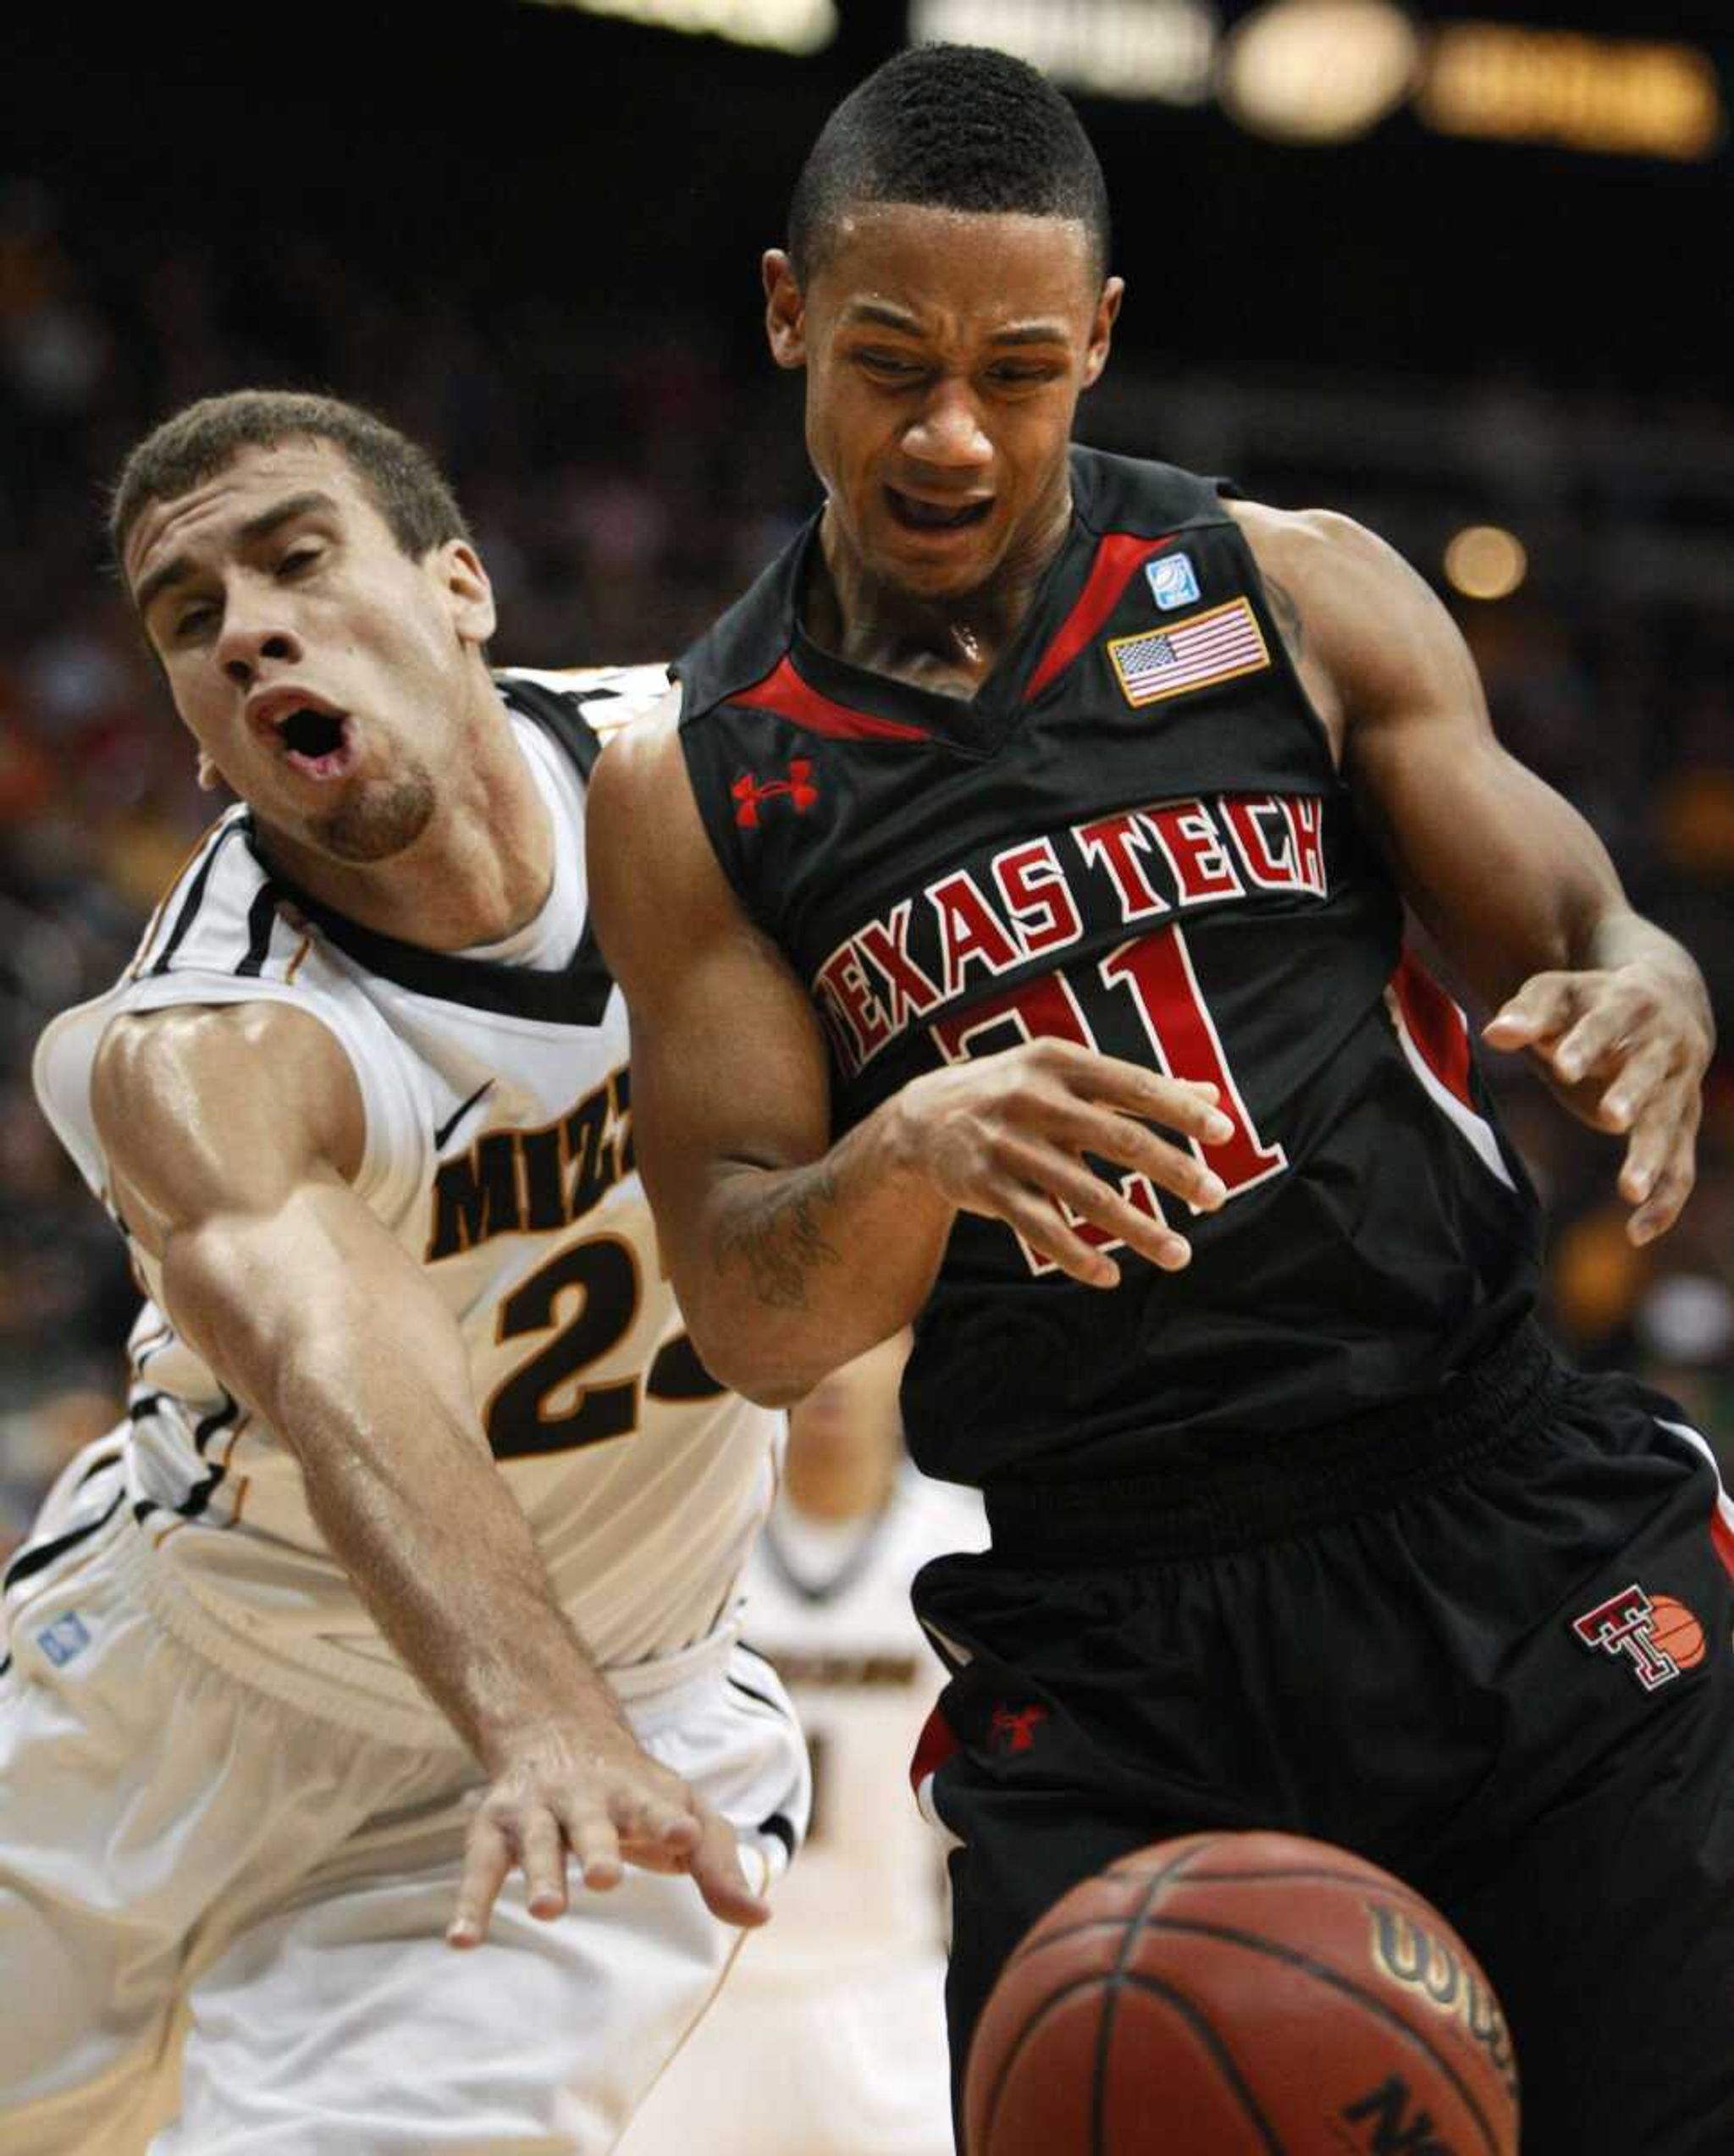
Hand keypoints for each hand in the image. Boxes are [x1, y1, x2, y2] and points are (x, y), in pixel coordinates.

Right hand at [446, 1719, 770, 1947]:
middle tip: (607, 1877)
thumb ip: (718, 1868)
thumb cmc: (637, 1795)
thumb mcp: (685, 1817)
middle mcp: (585, 1799)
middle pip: (592, 1824)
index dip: (670, 1820)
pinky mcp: (495, 1830)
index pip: (657, 1807)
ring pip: (538, 1842)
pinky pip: (479, 1869)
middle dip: (597, 1848)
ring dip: (542, 1873)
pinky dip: (469, 1904)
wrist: (559, 1732)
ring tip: (548, 1910)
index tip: (684, 1832)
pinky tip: (461, 1942)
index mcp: (637, 1794)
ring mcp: (538, 1811)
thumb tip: (760, 1918)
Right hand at [893, 1038, 1236, 1287]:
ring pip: (1084, 1194)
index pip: (1132, 1085)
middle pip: (1117, 1138)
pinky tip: (1110, 1275)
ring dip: (1137, 1228)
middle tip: (1217, 1198)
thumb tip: (1213, 1095)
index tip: (1226, 1134)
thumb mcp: (1066, 1074)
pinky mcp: (985, 1186)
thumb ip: (1135, 1088)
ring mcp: (1006, 1144)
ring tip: (1180, 1254)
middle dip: (1172, 1170)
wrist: (923, 1119)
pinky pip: (1039, 1227)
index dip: (1180, 1110)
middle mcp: (1032, 1098)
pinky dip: (1076, 1254)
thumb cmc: (1017, 1092)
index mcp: (1059, 1062)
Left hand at [1483, 964, 1710, 1244]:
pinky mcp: (1682, 1123)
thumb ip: (1527, 1014)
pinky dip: (1665, 1201)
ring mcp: (1679, 1087)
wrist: (1667, 999)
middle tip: (1610, 1118)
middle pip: (1649, 1074)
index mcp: (1630, 1006)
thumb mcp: (1557, 993)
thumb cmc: (1591, 1001)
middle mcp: (1664, 1047)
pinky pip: (1681, 1167)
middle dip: (1630, 1095)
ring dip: (1652, 1158)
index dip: (1584, 1045)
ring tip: (1628, 1193)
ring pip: (1669, 1126)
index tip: (1562, 1067)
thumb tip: (1495, 1034)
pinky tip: (1637, 1233)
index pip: (1606, 1024)